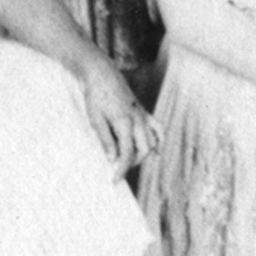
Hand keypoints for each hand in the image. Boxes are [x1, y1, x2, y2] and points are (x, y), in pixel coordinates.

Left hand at [72, 52, 152, 167]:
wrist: (103, 74)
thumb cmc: (96, 97)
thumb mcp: (96, 120)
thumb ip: (106, 140)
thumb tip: (113, 160)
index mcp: (124, 123)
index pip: (127, 153)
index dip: (122, 170)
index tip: (114, 181)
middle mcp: (138, 120)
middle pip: (143, 150)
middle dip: (132, 163)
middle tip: (118, 170)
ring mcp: (143, 115)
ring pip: (152, 141)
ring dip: (143, 154)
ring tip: (130, 161)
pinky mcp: (143, 111)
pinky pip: (157, 128)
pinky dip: (159, 140)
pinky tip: (156, 150)